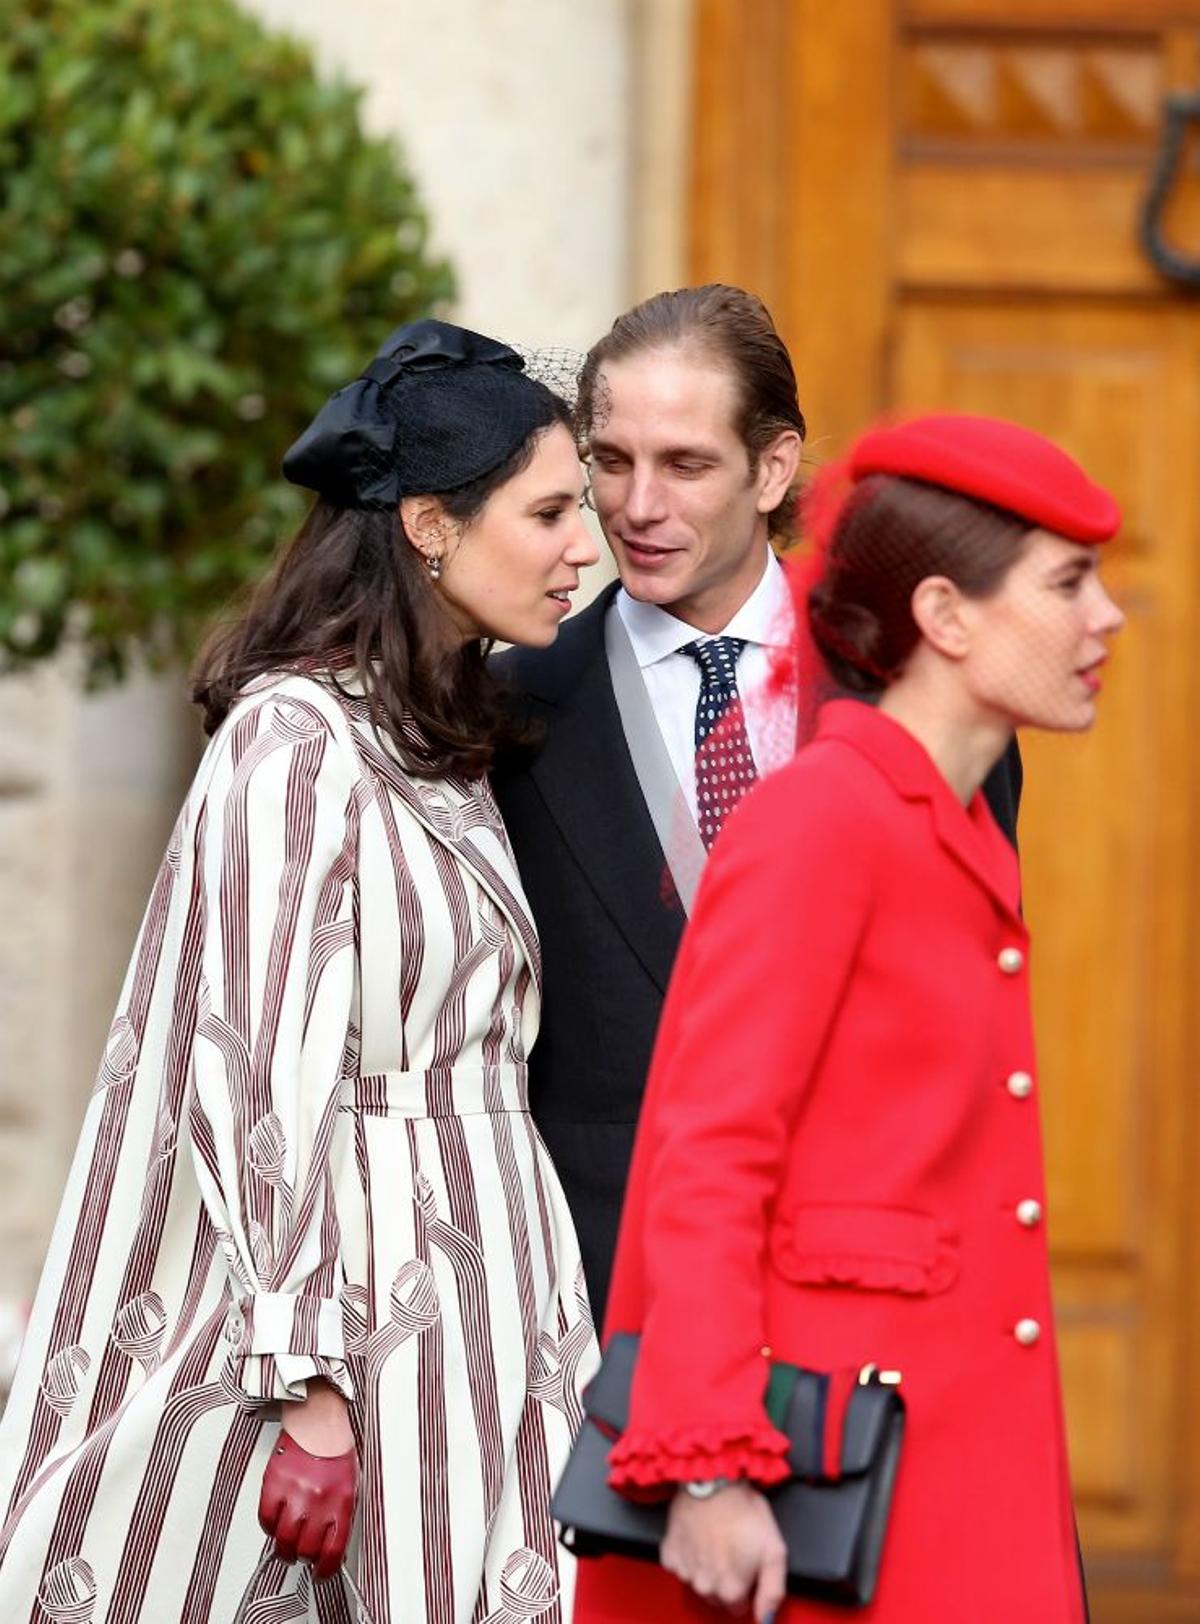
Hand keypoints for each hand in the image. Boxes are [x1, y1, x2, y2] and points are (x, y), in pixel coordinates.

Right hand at [258, 1380, 357, 1580]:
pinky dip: (269, 1526)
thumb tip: (332, 1547)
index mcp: (342, 1502)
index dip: (325, 1569)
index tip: (321, 1572)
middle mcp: (318, 1500)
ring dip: (285, 1548)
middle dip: (304, 1557)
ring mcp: (295, 1493)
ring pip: (283, 1540)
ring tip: (288, 1543)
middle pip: (306, 1550)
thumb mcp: (351, 1485)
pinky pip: (266, 1519)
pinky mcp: (274, 1483)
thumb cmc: (336, 1452)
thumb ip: (341, 1517)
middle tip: (303, 1552)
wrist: (319, 1420)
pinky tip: (277, 1520)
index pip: (333, 1551)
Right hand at [661, 1484, 786, 1620]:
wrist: (713, 1480)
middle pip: (717, 1596)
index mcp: (730, 1591)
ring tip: (716, 1538)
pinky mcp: (669, 1554)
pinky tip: (698, 1537)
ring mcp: (685, 1571)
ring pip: (699, 1581)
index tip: (746, 1562)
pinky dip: (688, 1555)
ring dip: (707, 1566)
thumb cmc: (744, 1511)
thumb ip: (773, 1592)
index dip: (745, 1583)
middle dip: (726, 1578)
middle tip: (732, 1547)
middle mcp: (705, 1587)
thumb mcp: (774, 1550)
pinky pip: (680, 1565)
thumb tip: (766, 1620)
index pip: (738, 1606)